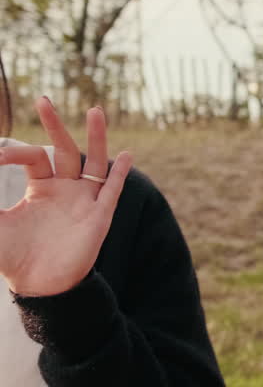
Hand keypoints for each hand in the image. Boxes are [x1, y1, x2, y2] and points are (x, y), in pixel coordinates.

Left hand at [0, 98, 131, 295]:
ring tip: (94, 110)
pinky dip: (120, 172)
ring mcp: (84, 201)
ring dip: (95, 137)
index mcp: (40, 188)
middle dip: (55, 126)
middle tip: (43, 100)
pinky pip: (112, 190)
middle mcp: (65, 189)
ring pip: (93, 162)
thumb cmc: (13, 256)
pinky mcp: (99, 216)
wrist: (38, 286)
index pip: (32, 156)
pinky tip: (126, 154)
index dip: (12, 152)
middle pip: (64, 149)